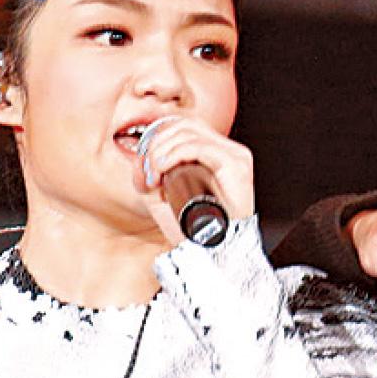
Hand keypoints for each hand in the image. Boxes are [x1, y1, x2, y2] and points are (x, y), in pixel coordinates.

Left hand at [136, 115, 254, 243]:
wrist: (214, 254)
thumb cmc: (195, 231)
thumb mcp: (162, 199)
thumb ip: (150, 177)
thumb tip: (139, 161)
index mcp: (214, 154)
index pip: (182, 126)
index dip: (156, 139)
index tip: (144, 168)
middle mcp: (227, 150)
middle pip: (183, 124)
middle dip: (156, 144)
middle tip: (148, 174)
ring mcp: (234, 155)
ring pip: (189, 131)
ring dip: (161, 151)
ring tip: (155, 176)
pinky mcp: (237, 164)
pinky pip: (199, 146)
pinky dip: (174, 154)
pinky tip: (164, 169)